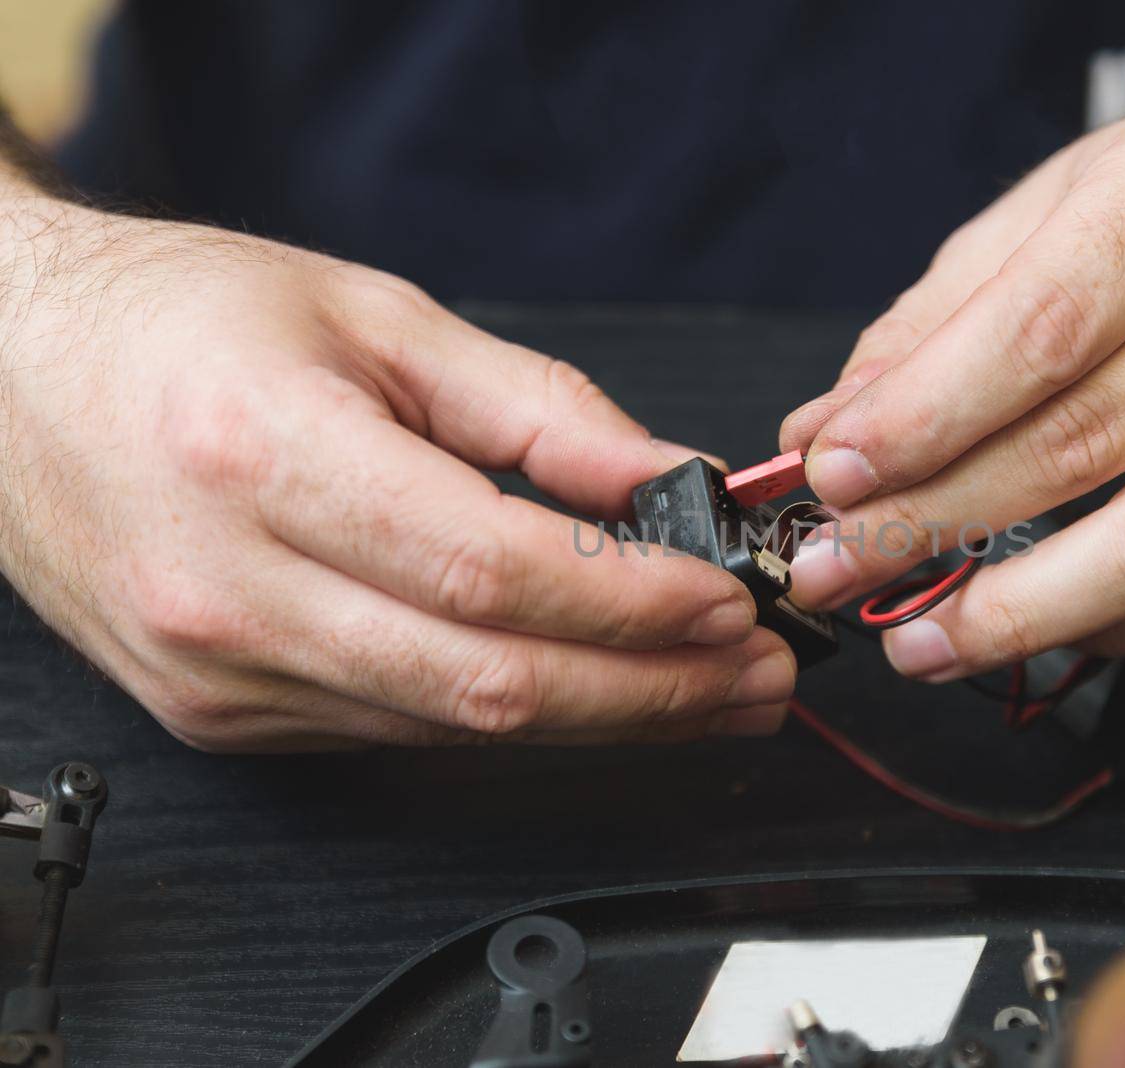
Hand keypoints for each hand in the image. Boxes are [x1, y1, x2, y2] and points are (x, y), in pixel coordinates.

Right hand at [0, 199, 794, 750]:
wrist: (11, 377)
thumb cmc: (179, 324)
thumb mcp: (373, 317)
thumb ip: (535, 407)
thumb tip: (667, 478)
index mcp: (265, 456)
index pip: (493, 570)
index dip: (632, 600)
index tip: (727, 596)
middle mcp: (231, 588)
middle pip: (490, 683)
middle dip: (654, 692)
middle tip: (755, 672)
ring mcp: (222, 672)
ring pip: (458, 731)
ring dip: (605, 717)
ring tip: (708, 690)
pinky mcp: (225, 715)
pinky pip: (405, 732)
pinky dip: (513, 717)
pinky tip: (590, 689)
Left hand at [780, 109, 1124, 677]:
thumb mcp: (1048, 218)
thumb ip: (932, 325)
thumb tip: (824, 435)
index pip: (1040, 330)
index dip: (924, 420)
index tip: (832, 480)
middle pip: (1084, 446)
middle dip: (934, 527)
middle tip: (836, 574)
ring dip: (1015, 614)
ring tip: (918, 642)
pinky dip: (1106, 625)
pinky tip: (1033, 625)